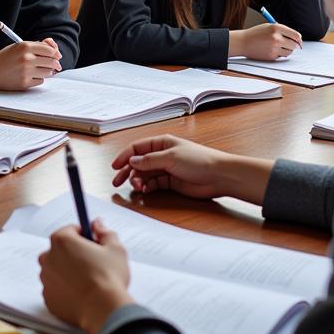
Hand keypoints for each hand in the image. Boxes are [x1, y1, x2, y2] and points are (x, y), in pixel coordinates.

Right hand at [0, 39, 61, 89]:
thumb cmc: (5, 58)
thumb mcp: (18, 47)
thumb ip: (35, 46)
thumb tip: (54, 48)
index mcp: (25, 46)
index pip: (49, 50)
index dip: (56, 53)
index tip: (58, 56)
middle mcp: (26, 58)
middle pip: (51, 61)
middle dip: (56, 64)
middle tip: (56, 66)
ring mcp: (26, 71)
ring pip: (47, 72)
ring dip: (47, 71)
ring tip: (39, 70)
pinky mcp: (24, 83)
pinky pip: (40, 81)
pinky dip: (38, 79)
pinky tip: (30, 76)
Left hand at [38, 220, 132, 333]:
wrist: (103, 310)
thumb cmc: (109, 277)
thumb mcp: (115, 248)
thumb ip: (105, 232)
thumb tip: (98, 224)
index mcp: (62, 240)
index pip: (70, 230)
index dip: (84, 235)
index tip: (94, 244)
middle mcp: (48, 257)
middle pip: (60, 249)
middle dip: (74, 253)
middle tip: (92, 263)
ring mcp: (46, 279)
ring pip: (56, 269)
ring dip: (68, 271)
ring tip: (88, 280)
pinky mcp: (47, 298)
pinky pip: (55, 288)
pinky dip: (65, 289)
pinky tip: (81, 294)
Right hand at [112, 135, 274, 204]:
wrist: (219, 176)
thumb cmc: (198, 161)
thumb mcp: (171, 157)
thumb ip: (149, 160)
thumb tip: (132, 161)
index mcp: (162, 142)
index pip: (137, 148)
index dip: (124, 156)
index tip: (115, 167)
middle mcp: (162, 154)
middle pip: (138, 162)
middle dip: (127, 171)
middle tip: (118, 182)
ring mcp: (166, 168)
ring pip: (145, 174)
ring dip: (138, 180)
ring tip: (137, 187)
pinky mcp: (171, 182)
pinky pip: (153, 184)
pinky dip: (147, 187)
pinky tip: (145, 191)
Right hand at [230, 22, 301, 59]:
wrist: (243, 42)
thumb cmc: (256, 34)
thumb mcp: (269, 27)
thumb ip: (282, 31)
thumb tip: (297, 39)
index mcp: (276, 28)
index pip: (295, 35)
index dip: (299, 39)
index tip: (299, 41)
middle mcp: (276, 37)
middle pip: (294, 44)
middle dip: (295, 46)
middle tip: (293, 46)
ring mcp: (274, 48)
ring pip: (289, 52)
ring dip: (287, 50)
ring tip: (278, 47)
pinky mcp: (271, 56)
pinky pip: (281, 56)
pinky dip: (278, 54)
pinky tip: (270, 50)